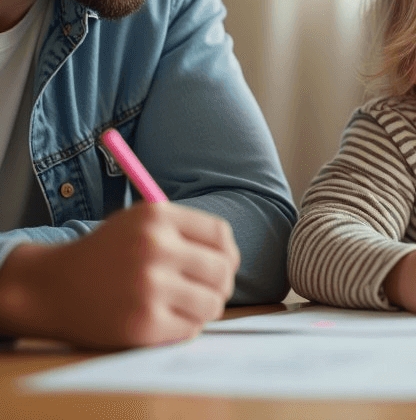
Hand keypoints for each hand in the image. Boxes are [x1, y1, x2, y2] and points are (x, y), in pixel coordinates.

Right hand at [0, 203, 239, 348]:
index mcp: (158, 217)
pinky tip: (167, 318)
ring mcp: (149, 288)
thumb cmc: (107, 252)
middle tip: (209, 289)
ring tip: (188, 305)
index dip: (228, 252)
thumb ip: (186, 230)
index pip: (220, 235)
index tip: (224, 263)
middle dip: (221, 282)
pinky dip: (186, 326)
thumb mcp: (141, 221)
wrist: (53, 286)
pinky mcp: (142, 325)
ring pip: (212, 303)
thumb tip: (232, 257)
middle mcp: (155, 248)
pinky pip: (191, 328)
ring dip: (206, 307)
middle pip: (222, 269)